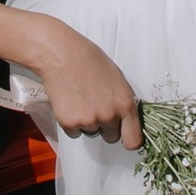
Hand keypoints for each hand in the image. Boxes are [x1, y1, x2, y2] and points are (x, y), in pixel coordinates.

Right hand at [26, 19, 142, 150]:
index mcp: (126, 104)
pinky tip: (69, 102)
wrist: (61, 54)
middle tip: (95, 105)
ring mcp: (89, 121)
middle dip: (105, 127)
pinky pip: (74, 132)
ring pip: (91, 132)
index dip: (129, 140)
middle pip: (112, 137)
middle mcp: (109, 116)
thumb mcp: (118, 79)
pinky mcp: (69, 123)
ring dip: (87, 122)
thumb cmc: (89, 60)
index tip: (125, 137)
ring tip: (80, 99)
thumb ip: (123, 102)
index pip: (134, 140)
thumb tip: (127, 119)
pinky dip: (71, 122)